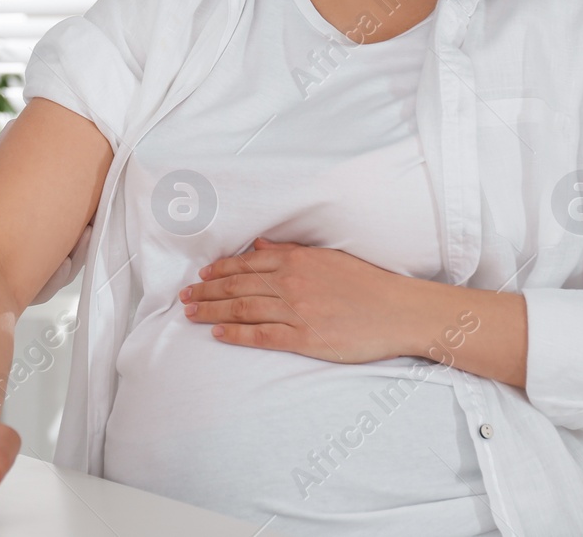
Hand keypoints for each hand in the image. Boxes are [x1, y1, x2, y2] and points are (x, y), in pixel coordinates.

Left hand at [180, 237, 429, 363]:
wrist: (399, 310)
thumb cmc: (368, 284)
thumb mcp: (327, 258)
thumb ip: (290, 251)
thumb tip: (258, 245)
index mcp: (296, 260)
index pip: (246, 264)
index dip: (218, 272)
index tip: (200, 278)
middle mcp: (291, 282)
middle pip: (237, 286)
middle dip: (206, 292)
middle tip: (183, 298)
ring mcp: (297, 310)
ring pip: (243, 309)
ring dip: (212, 311)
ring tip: (191, 315)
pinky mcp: (306, 337)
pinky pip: (262, 336)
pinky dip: (236, 334)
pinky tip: (218, 334)